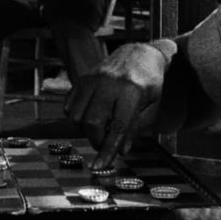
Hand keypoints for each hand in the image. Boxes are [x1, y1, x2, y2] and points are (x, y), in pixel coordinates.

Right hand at [64, 43, 168, 168]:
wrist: (138, 54)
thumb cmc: (149, 83)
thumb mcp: (150, 106)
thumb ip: (135, 127)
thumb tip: (121, 150)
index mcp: (132, 91)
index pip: (117, 127)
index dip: (108, 149)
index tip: (100, 166)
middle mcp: (109, 84)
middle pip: (92, 122)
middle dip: (96, 141)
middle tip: (104, 146)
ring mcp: (93, 79)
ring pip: (76, 116)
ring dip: (85, 130)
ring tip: (99, 129)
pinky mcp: (82, 79)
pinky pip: (69, 105)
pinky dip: (76, 117)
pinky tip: (90, 116)